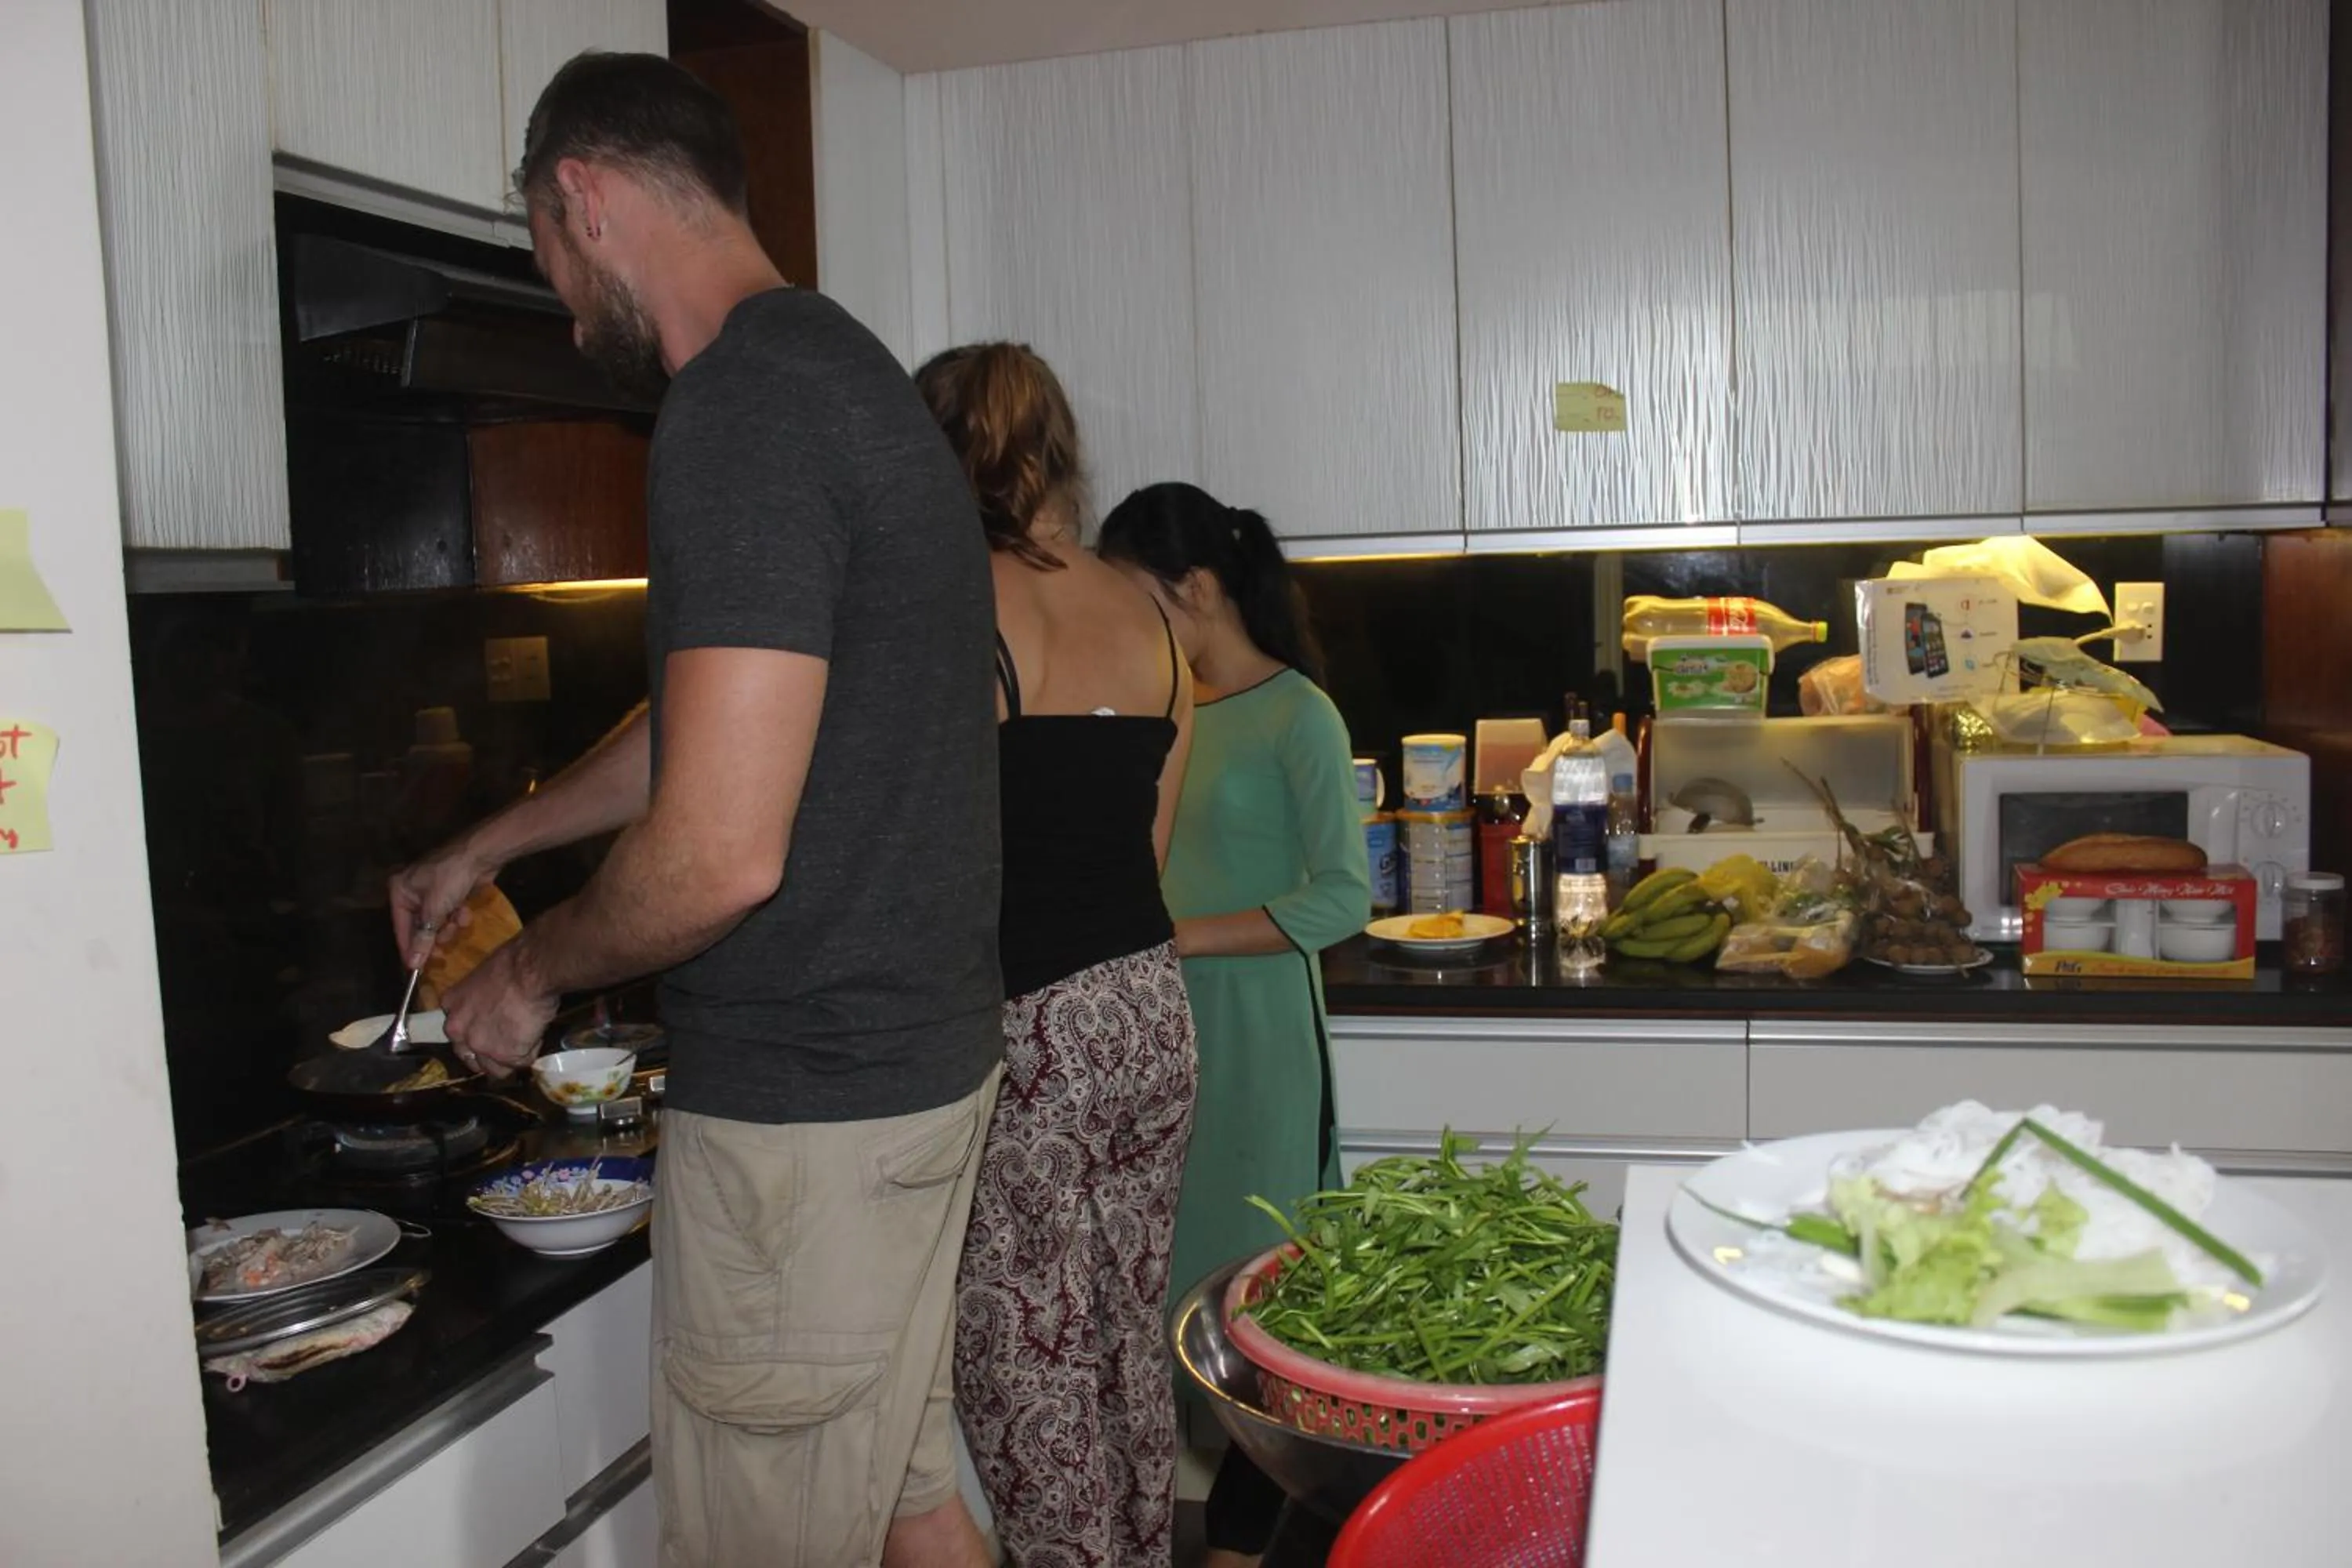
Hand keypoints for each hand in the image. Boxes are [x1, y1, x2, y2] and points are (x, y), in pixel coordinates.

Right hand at [391, 839, 496, 968]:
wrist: (481, 854)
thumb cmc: (451, 878)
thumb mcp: (435, 909)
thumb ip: (423, 938)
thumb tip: (412, 964)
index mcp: (399, 891)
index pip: (401, 928)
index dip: (410, 949)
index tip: (416, 970)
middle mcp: (412, 891)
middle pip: (420, 927)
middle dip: (436, 935)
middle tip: (445, 947)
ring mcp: (432, 892)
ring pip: (438, 922)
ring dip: (450, 925)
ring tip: (459, 920)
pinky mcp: (451, 893)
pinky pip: (450, 913)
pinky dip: (458, 915)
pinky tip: (466, 911)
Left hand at [441, 940, 554, 1079]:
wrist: (531, 971)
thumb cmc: (511, 962)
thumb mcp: (482, 976)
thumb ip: (479, 998)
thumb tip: (494, 1003)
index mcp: (451, 1006)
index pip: (457, 1031)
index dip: (475, 1031)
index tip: (489, 1028)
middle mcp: (459, 1031)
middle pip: (469, 1056)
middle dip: (487, 1053)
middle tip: (507, 1043)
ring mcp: (481, 1046)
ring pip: (494, 1068)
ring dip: (509, 1059)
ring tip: (526, 1041)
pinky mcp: (505, 1056)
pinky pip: (520, 1063)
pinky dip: (530, 1053)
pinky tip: (537, 1035)